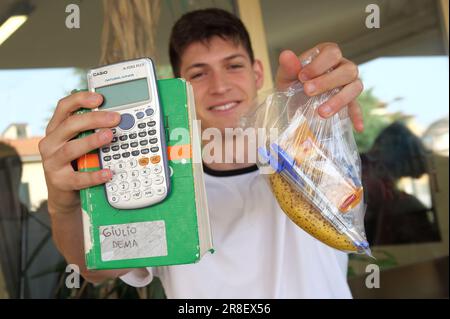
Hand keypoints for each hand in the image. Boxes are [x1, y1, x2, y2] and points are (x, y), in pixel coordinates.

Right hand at [39, 91, 120, 214]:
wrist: (64, 193)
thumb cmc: (75, 162)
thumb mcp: (80, 142)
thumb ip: (91, 130)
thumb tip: (117, 116)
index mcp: (56, 129)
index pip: (64, 107)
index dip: (80, 100)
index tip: (99, 98)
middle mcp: (50, 143)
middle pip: (70, 125)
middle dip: (94, 119)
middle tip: (115, 118)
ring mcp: (52, 162)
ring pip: (71, 149)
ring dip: (92, 141)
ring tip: (109, 136)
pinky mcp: (60, 181)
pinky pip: (78, 177)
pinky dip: (94, 175)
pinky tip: (108, 172)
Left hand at [275, 43, 363, 131]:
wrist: (293, 103)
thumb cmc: (291, 84)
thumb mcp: (286, 76)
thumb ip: (288, 67)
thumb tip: (285, 55)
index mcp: (327, 54)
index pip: (332, 53)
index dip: (318, 64)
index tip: (302, 77)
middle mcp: (342, 66)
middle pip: (348, 69)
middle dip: (327, 82)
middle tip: (308, 92)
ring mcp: (349, 84)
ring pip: (355, 87)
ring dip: (339, 100)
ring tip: (321, 113)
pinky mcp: (350, 101)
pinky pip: (357, 107)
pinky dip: (357, 116)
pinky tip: (357, 127)